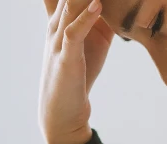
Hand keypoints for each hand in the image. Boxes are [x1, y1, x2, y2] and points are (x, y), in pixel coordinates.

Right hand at [39, 0, 113, 143]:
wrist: (63, 110)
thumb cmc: (78, 74)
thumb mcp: (92, 41)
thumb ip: (101, 20)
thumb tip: (112, 6)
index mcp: (60, 19)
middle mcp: (55, 24)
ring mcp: (58, 40)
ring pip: (69, 6)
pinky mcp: (66, 57)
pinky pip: (74, 33)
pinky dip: (86, 17)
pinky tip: (97, 5)